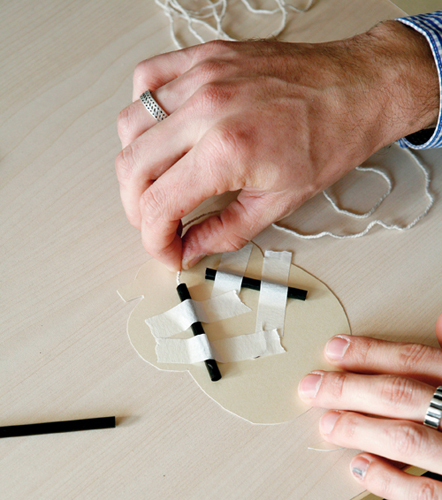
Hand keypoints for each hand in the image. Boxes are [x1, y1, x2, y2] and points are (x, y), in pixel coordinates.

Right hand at [116, 21, 437, 270]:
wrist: (358, 89)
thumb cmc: (331, 137)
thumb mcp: (280, 201)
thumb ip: (226, 230)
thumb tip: (193, 247)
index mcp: (227, 150)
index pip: (158, 206)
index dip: (155, 240)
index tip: (167, 249)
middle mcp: (206, 108)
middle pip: (132, 168)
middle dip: (137, 209)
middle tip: (157, 223)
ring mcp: (202, 77)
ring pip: (130, 125)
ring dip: (135, 164)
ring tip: (159, 180)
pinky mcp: (204, 58)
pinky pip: (146, 79)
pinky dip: (142, 112)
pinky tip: (162, 131)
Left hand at [298, 313, 441, 499]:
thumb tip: (439, 321)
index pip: (414, 359)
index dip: (369, 352)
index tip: (334, 348)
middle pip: (399, 393)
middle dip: (349, 388)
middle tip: (313, 386)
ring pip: (406, 439)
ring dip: (359, 428)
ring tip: (327, 423)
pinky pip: (422, 494)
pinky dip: (388, 480)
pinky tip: (360, 466)